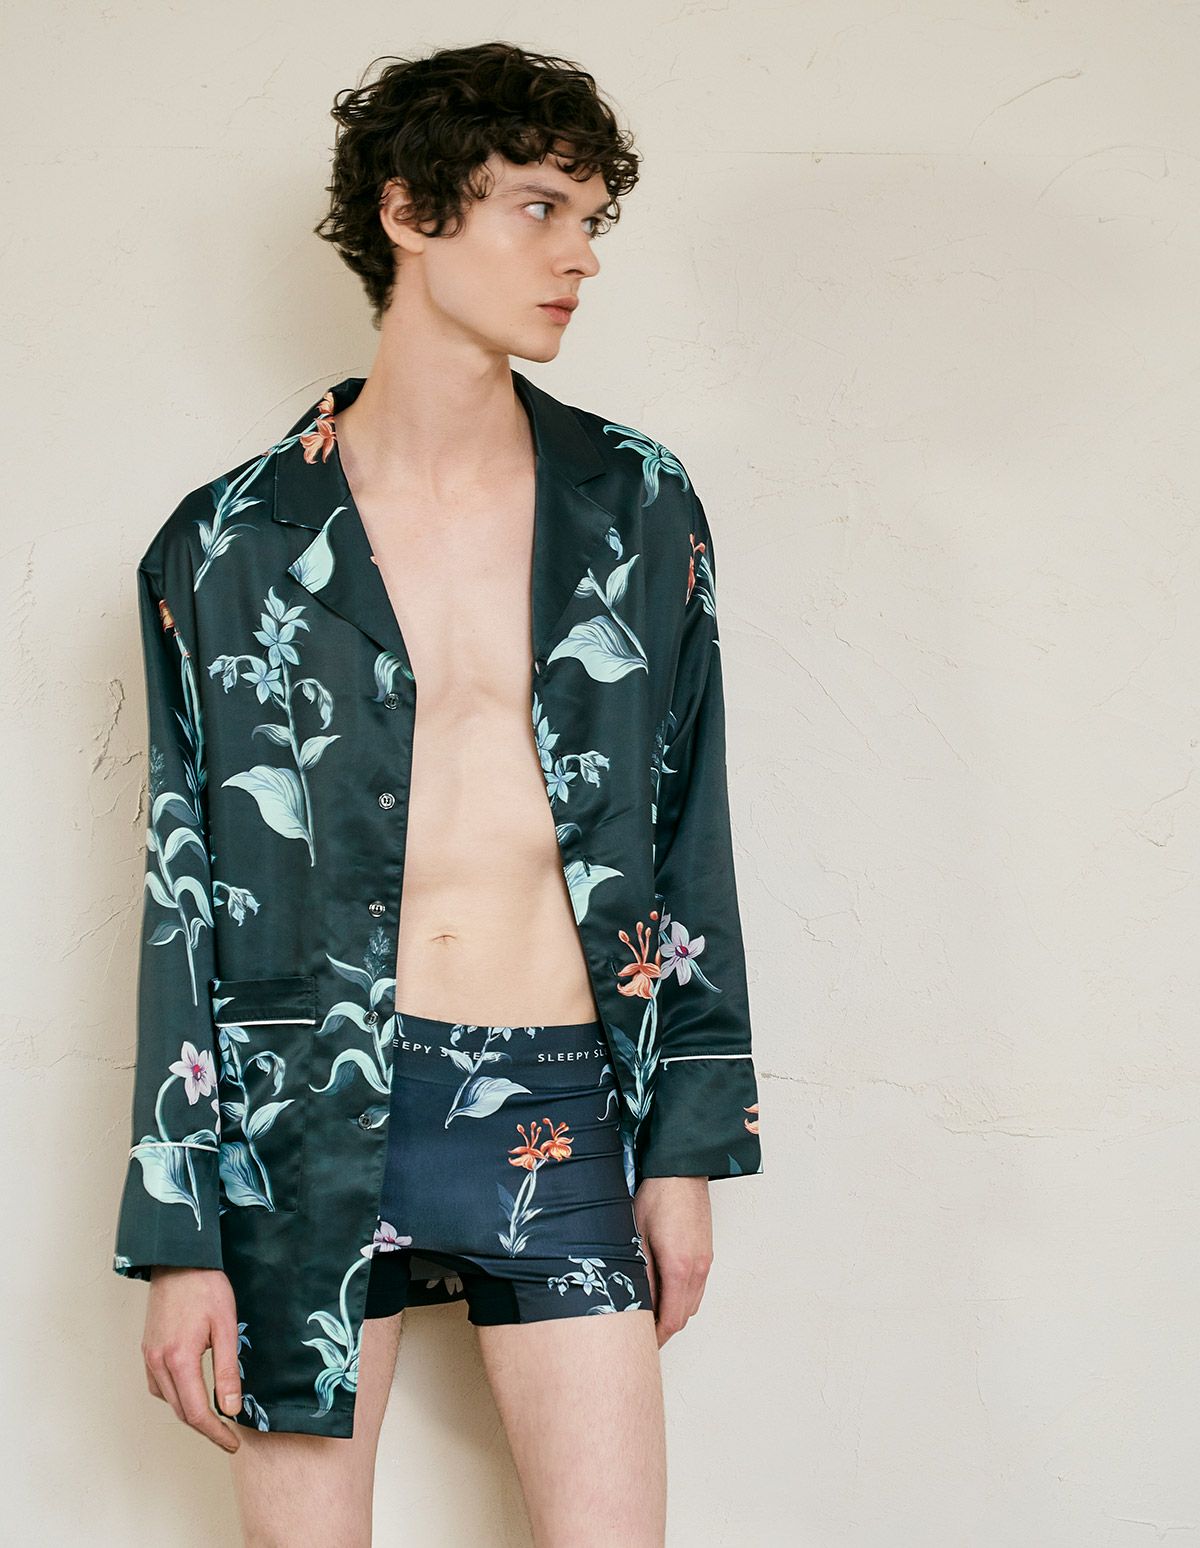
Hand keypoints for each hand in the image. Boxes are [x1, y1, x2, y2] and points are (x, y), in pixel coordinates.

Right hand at [142, 1266, 242, 1451]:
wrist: (179, 1259)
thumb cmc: (206, 1287)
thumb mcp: (226, 1327)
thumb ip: (228, 1371)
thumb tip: (231, 1408)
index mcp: (179, 1360)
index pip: (197, 1413)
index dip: (216, 1433)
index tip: (232, 1443)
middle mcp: (158, 1362)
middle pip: (180, 1411)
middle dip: (205, 1427)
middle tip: (228, 1435)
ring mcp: (149, 1356)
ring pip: (168, 1400)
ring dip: (189, 1412)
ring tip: (214, 1416)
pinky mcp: (148, 1348)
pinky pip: (158, 1385)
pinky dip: (175, 1395)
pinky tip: (191, 1390)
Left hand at [632, 1176, 712, 1346]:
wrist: (682, 1169)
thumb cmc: (658, 1196)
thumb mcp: (638, 1236)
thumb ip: (639, 1274)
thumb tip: (635, 1303)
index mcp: (679, 1268)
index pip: (672, 1320)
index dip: (656, 1337)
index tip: (641, 1344)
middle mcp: (698, 1269)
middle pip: (684, 1316)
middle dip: (663, 1328)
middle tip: (640, 1333)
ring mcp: (705, 1261)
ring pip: (692, 1303)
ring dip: (674, 1312)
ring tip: (649, 1312)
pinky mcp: (706, 1252)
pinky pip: (697, 1287)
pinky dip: (682, 1296)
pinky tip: (664, 1289)